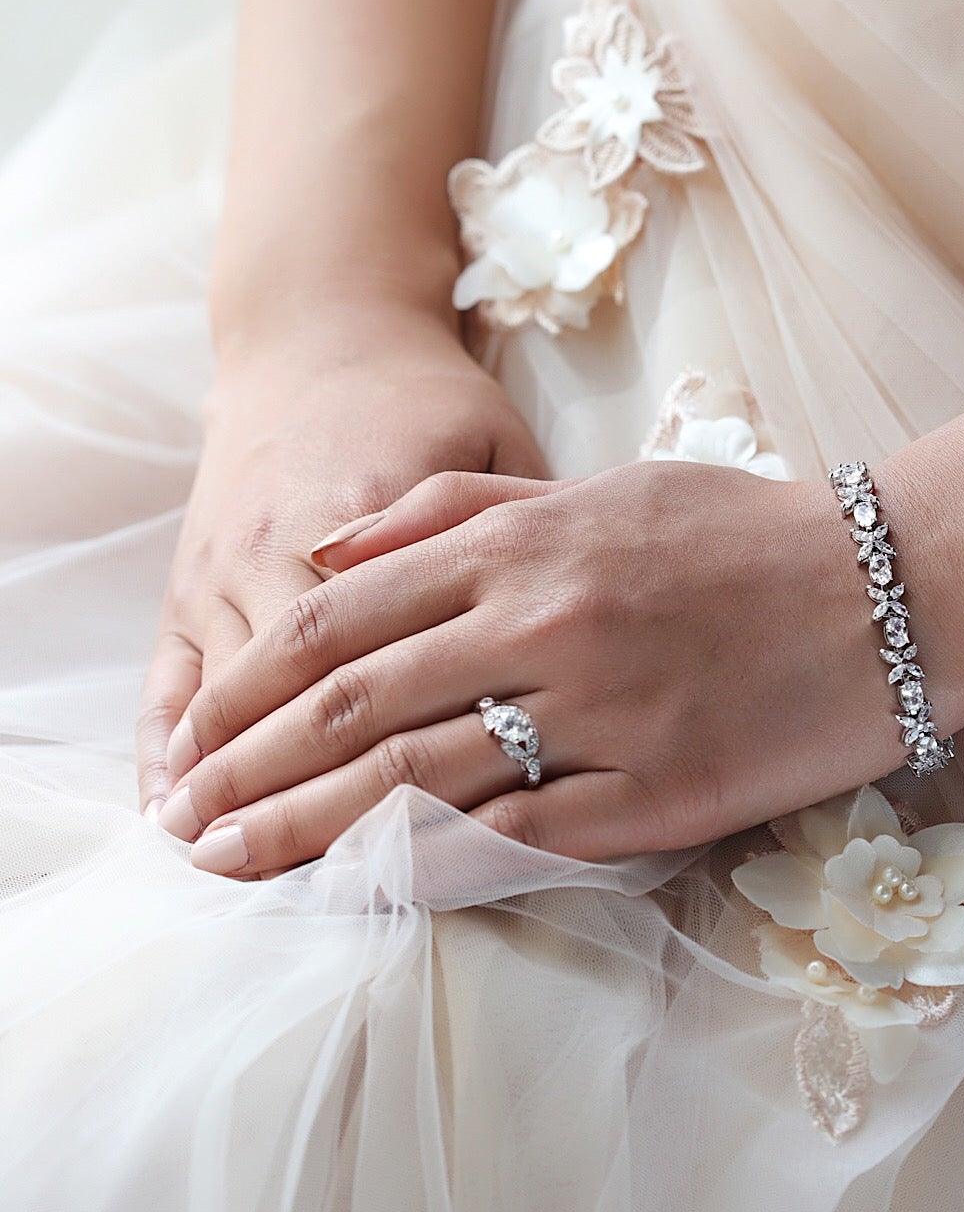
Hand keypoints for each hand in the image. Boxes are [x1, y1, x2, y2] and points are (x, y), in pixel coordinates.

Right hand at [137, 304, 546, 816]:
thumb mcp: (498, 448)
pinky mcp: (193, 570)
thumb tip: (548, 643)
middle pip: (309, 698)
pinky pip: (170, 668)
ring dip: (234, 784)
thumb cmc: (429, 401)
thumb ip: (520, 542)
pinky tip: (168, 801)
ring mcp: (233, 562)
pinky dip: (167, 738)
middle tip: (308, 880)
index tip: (415, 830)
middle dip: (304, 795)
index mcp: (388, 522)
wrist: (323, 332)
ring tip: (233, 866)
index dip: (400, 755)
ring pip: (233, 695)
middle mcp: (297, 547)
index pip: (393, 667)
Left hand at [156, 461, 912, 872]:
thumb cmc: (748, 532)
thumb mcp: (601, 487)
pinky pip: (527, 835)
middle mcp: (546, 623)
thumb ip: (461, 510)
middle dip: (248, 771)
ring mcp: (603, 712)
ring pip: (421, 779)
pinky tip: (368, 893)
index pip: (342, 620)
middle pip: (355, 707)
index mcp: (525, 543)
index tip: (191, 736)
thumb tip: (336, 547)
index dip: (248, 686)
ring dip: (312, 833)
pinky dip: (436, 865)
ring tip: (238, 867)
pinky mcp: (660, 789)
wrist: (899, 585)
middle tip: (181, 823)